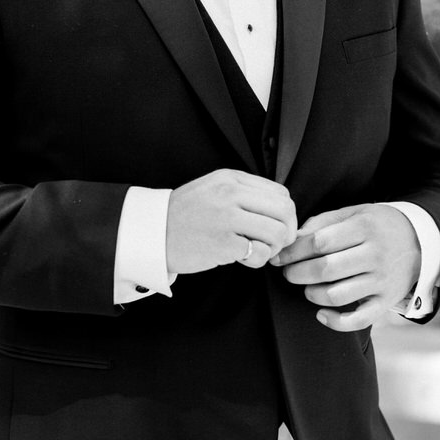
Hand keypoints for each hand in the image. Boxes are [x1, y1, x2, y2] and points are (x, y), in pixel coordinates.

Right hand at [166, 170, 297, 274]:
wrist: (152, 233)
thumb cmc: (184, 215)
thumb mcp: (213, 189)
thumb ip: (243, 193)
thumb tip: (279, 210)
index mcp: (231, 179)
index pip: (280, 193)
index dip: (286, 214)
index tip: (277, 227)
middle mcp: (231, 194)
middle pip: (284, 211)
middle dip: (287, 232)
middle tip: (274, 244)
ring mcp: (227, 218)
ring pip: (277, 232)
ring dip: (273, 247)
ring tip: (256, 251)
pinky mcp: (223, 243)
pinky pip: (259, 253)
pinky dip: (257, 260)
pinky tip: (242, 259)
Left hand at [271, 203, 420, 330]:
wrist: (421, 241)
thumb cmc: (378, 225)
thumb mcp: (355, 213)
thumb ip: (323, 222)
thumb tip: (293, 238)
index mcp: (365, 228)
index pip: (320, 241)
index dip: (294, 251)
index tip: (279, 257)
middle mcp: (375, 255)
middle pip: (325, 269)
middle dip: (298, 273)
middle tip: (288, 273)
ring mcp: (382, 281)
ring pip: (337, 295)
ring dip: (312, 294)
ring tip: (306, 287)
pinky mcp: (386, 302)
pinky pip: (359, 320)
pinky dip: (335, 322)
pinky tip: (321, 314)